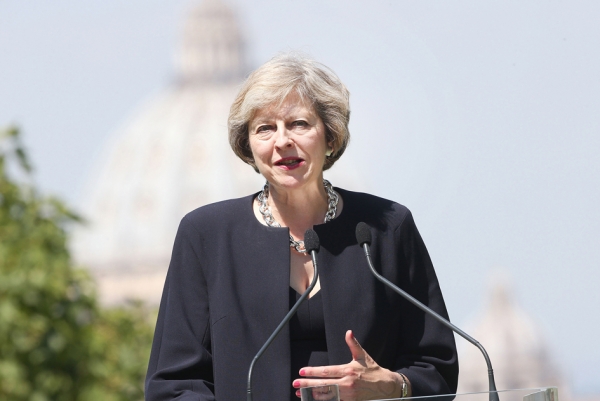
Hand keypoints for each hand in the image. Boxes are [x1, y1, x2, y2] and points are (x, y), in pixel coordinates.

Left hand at [292, 330, 409, 400]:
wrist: (387, 387)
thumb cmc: (373, 371)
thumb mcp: (363, 356)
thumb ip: (353, 344)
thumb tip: (348, 332)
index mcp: (348, 370)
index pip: (327, 371)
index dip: (313, 371)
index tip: (302, 370)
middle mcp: (347, 383)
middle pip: (324, 384)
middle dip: (308, 384)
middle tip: (296, 383)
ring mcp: (349, 395)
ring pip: (327, 395)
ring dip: (313, 395)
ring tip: (300, 394)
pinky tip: (314, 400)